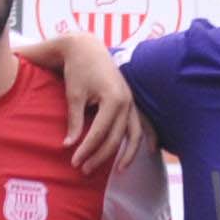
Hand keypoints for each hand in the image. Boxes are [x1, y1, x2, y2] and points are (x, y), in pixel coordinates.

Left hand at [50, 28, 144, 174]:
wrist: (87, 48)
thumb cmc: (78, 69)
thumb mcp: (74, 95)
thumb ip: (74, 121)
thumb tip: (69, 145)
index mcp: (113, 99)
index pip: (99, 132)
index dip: (86, 149)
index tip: (74, 161)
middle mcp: (127, 102)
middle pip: (116, 137)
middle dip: (101, 156)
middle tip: (84, 170)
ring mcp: (131, 101)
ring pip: (133, 134)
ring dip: (127, 154)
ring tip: (119, 171)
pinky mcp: (131, 101)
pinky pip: (141, 123)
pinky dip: (145, 138)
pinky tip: (149, 151)